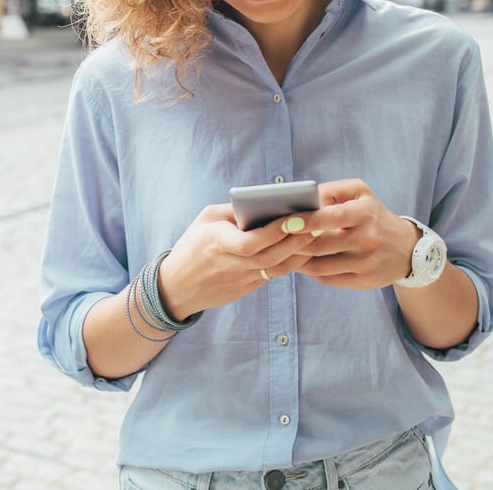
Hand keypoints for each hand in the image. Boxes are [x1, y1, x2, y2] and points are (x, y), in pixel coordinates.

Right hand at [157, 204, 316, 319]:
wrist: (176, 287)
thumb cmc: (192, 245)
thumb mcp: (205, 219)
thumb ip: (233, 211)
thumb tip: (264, 203)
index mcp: (216, 242)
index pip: (250, 242)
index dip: (274, 232)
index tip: (293, 217)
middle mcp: (229, 263)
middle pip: (270, 256)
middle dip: (295, 240)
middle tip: (316, 224)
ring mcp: (239, 280)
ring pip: (276, 270)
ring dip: (298, 253)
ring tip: (315, 235)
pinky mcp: (245, 289)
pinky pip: (273, 276)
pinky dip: (290, 263)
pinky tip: (303, 249)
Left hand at [289, 178, 418, 289]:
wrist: (407, 248)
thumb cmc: (373, 214)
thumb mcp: (360, 193)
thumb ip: (330, 191)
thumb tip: (302, 201)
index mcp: (365, 213)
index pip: (331, 216)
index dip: (306, 220)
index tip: (285, 222)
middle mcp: (368, 238)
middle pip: (321, 244)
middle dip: (294, 243)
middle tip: (275, 240)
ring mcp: (367, 263)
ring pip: (320, 266)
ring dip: (298, 260)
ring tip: (284, 252)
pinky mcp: (365, 282)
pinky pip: (328, 279)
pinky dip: (311, 273)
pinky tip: (302, 264)